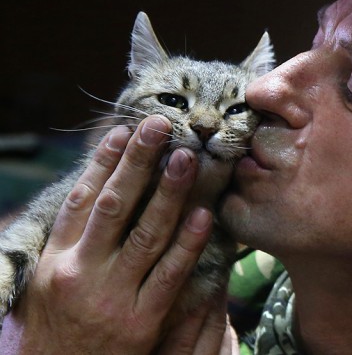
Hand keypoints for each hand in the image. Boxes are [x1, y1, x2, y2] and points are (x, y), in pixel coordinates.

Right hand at [0, 116, 230, 353]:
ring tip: (186, 158)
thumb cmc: (56, 329)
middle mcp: (82, 272)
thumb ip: (66, 242)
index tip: (122, 132)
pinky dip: (187, 244)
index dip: (102, 163)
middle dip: (137, 163)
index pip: (81, 200)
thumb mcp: (44, 284)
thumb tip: (91, 195)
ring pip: (145, 234)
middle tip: (159, 126)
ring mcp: (113, 296)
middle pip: (114, 205)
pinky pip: (169, 275)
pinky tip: (203, 215)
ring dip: (168, 193)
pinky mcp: (141, 320)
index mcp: (56, 260)